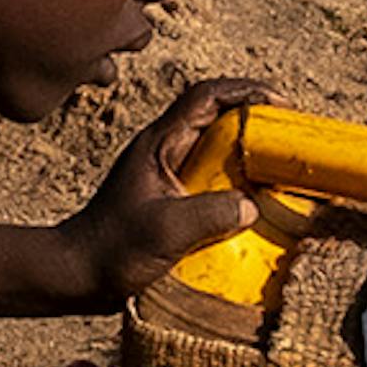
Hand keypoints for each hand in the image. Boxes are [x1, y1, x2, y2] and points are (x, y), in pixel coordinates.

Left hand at [61, 72, 277, 301]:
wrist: (77, 274)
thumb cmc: (112, 250)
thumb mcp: (165, 230)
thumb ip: (210, 214)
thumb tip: (251, 206)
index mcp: (159, 144)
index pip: (204, 97)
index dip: (245, 91)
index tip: (278, 103)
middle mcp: (164, 151)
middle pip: (216, 116)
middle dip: (254, 119)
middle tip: (289, 135)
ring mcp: (167, 174)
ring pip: (216, 148)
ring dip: (248, 153)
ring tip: (281, 167)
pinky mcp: (172, 198)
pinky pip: (212, 179)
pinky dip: (237, 183)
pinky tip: (255, 204)